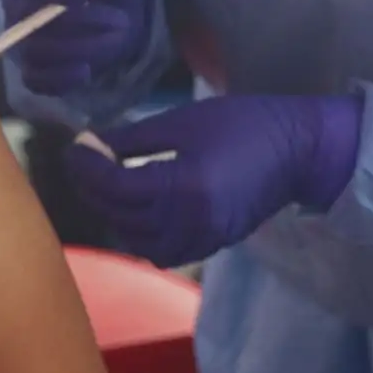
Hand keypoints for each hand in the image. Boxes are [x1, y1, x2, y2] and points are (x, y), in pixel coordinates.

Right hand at [0, 0, 155, 97]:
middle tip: (120, 20)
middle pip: (29, 16)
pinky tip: (86, 72)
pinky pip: (34, 79)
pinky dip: (59, 79)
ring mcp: (19, 34)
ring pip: (34, 50)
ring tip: (117, 40)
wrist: (106, 3)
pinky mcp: (30, 64)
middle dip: (77, 22)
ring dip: (77, 49)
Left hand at [64, 93, 363, 267]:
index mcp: (183, 186)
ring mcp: (203, 238)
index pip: (116, 186)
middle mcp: (191, 221)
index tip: (75, 147)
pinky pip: (163, 251)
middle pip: (120, 215)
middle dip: (94, 188)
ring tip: (107, 184)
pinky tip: (136, 209)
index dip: (87, 167)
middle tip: (84, 162)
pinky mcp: (212, 243)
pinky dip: (141, 235)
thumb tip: (92, 145)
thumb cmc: (241, 124)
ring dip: (115, 215)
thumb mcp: (182, 121)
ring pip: (137, 241)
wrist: (298, 150)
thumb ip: (133, 138)